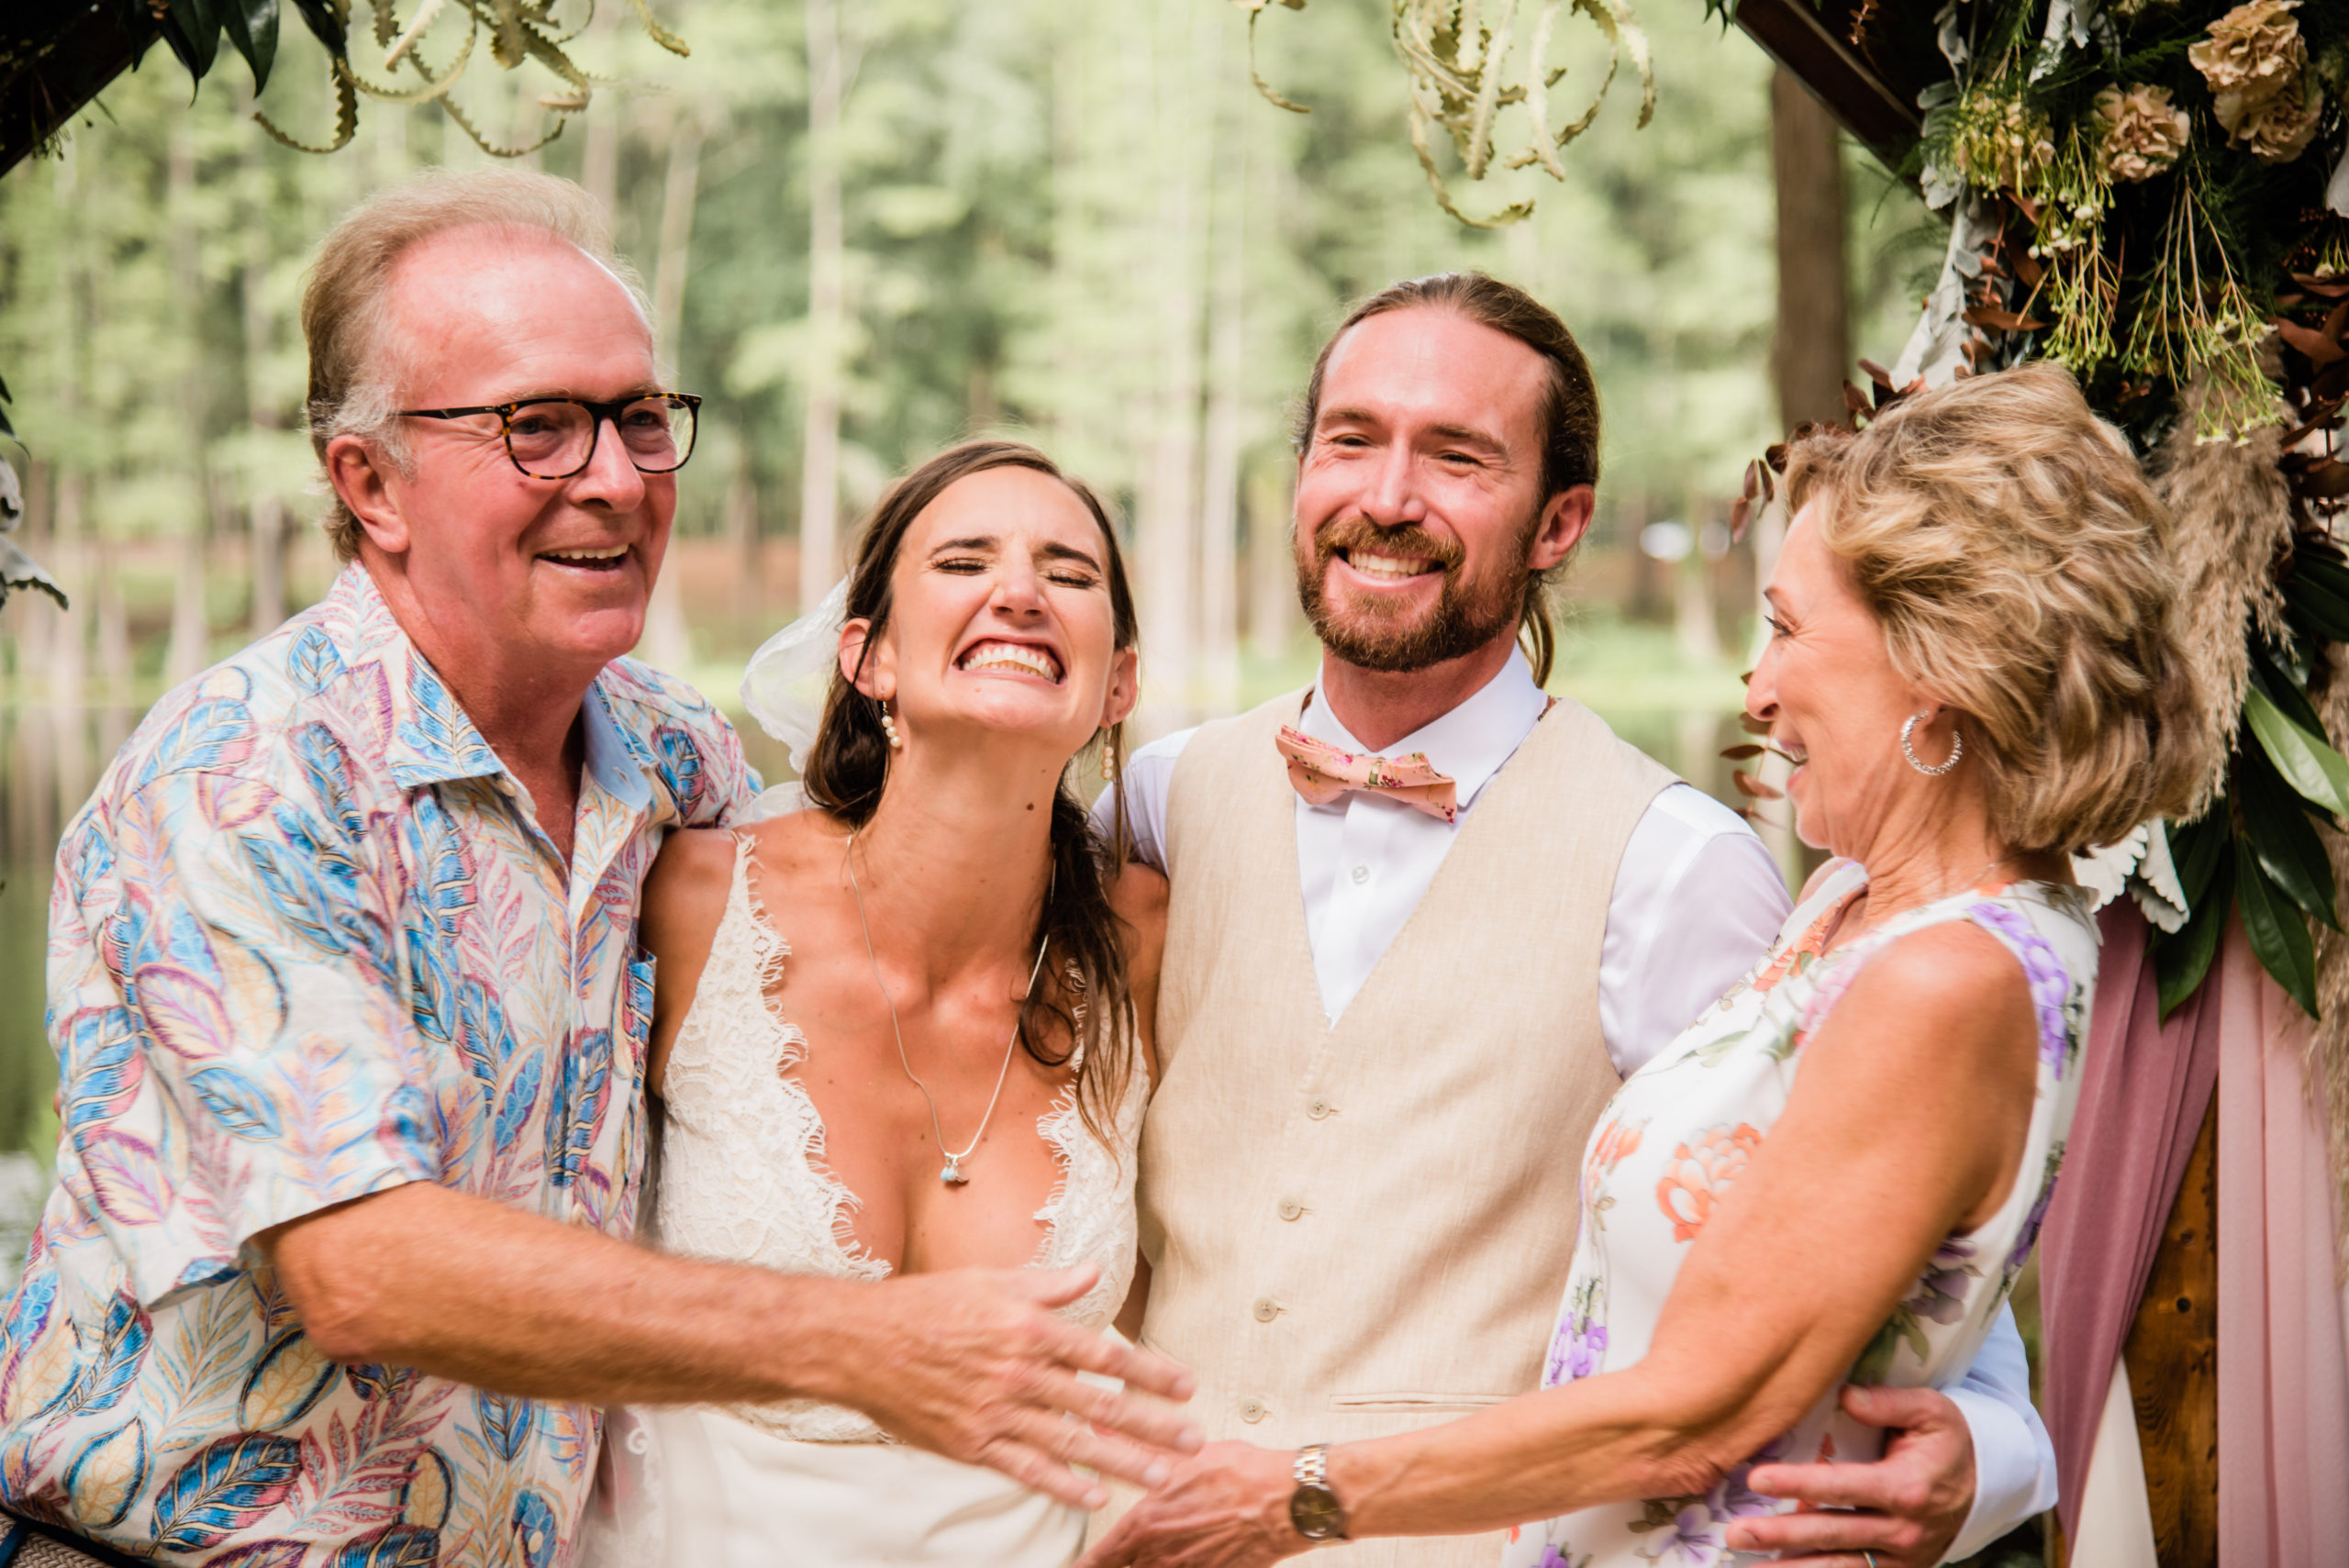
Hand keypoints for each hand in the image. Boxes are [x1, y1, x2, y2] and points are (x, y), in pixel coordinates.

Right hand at [836, 1264, 1202, 1508]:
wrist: (860, 1343)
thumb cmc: (928, 1304)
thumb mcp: (991, 1281)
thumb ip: (1048, 1284)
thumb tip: (1095, 1273)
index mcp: (1027, 1329)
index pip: (1103, 1355)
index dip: (1150, 1372)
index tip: (1186, 1386)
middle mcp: (1017, 1373)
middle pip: (1098, 1405)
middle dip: (1151, 1425)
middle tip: (1194, 1441)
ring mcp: (994, 1413)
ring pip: (1070, 1443)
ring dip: (1121, 1462)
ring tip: (1164, 1477)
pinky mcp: (972, 1444)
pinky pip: (1026, 1469)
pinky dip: (1063, 1485)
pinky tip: (1095, 1498)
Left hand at [1074, 1442, 1304, 1567]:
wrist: (1289, 1501)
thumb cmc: (1241, 1475)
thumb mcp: (1183, 1456)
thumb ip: (1136, 1449)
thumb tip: (1101, 1431)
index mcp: (1147, 1524)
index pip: (1099, 1559)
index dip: (1083, 1566)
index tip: (1074, 1566)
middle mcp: (1163, 1556)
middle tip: (1095, 1564)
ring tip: (1134, 1562)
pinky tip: (1169, 1564)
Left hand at [1727, 1385, 1974, 1566]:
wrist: (1988, 1486)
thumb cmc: (1949, 1441)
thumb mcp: (1931, 1411)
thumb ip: (1888, 1403)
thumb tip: (1847, 1395)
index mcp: (1906, 1488)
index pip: (1842, 1487)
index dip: (1798, 1483)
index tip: (1757, 1479)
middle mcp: (1902, 1530)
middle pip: (1832, 1534)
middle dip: (1781, 1536)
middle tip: (1736, 1533)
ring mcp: (1900, 1557)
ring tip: (1748, 1567)